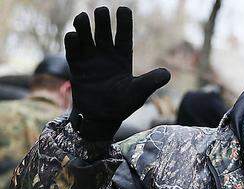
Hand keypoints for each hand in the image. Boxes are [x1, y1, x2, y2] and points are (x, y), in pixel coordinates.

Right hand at [65, 7, 170, 140]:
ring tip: (83, 18)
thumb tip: (167, 74)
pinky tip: (74, 36)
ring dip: (83, 26)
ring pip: (86, 36)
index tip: (123, 8)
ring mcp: (90, 59)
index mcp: (123, 58)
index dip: (124, 21)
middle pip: (103, 31)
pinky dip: (72, 42)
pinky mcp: (77, 67)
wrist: (101, 119)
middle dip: (102, 20)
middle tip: (101, 11)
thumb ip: (151, 82)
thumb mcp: (139, 92)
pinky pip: (73, 50)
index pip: (124, 35)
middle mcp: (106, 54)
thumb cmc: (122, 105)